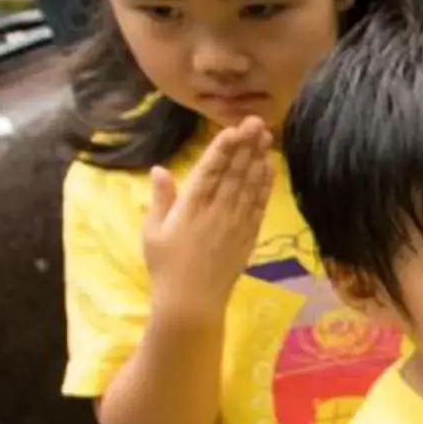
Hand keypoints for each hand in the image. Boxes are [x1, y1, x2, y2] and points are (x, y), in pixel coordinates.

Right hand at [141, 117, 274, 322]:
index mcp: (190, 209)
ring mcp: (235, 224)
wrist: (191, 302)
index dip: (222, 149)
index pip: (209, 172)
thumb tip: (160, 169)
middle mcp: (216, 212)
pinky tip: (269, 167)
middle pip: (234, 173)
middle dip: (246, 145)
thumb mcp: (152, 231)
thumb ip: (160, 199)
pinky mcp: (248, 236)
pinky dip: (265, 185)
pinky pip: (258, 205)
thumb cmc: (165, 266)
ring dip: (258, 158)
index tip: (233, 129)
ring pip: (249, 185)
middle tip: (257, 121)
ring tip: (266, 136)